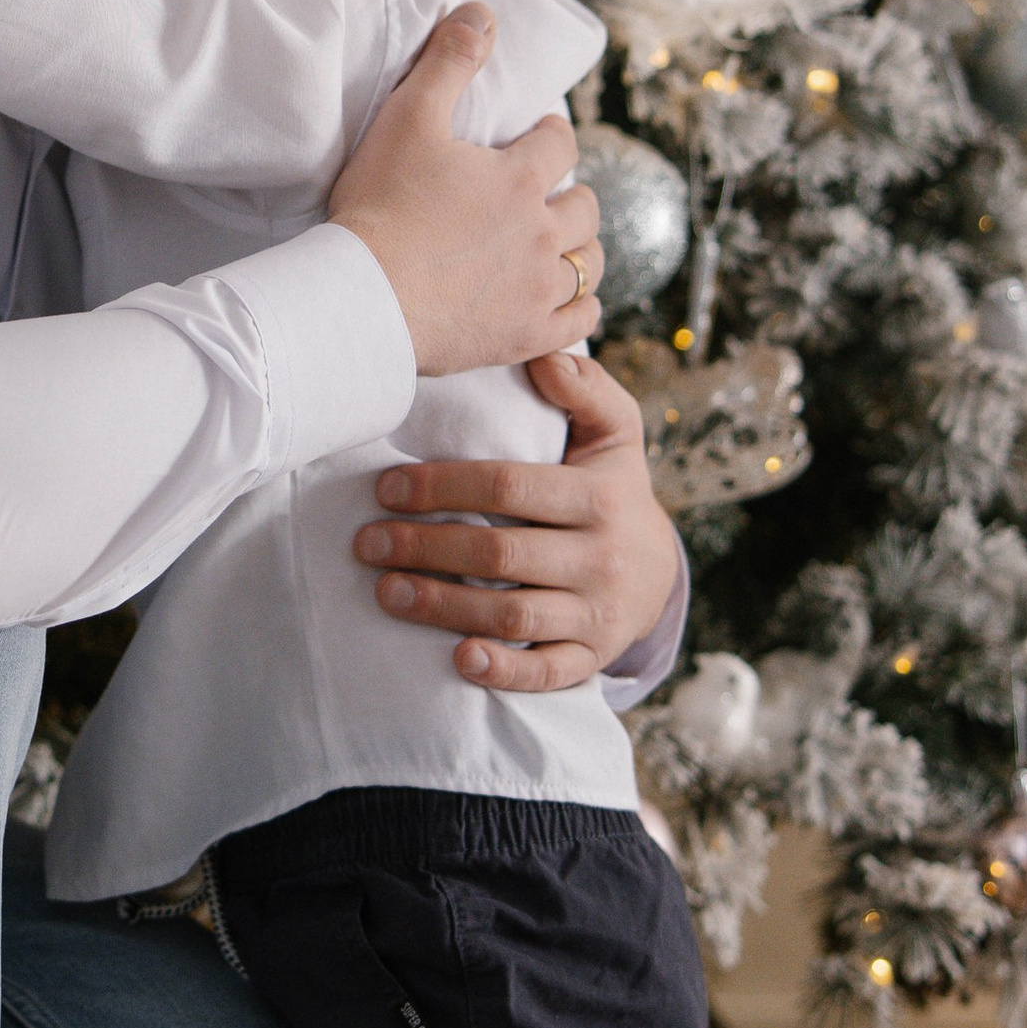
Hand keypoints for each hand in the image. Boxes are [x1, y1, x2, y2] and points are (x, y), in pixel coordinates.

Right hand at [328, 47, 602, 381]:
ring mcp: (538, 288)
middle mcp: (543, 232)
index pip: (560, 144)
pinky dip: (580, 307)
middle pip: (585, 206)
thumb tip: (482, 13)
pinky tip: (567, 300)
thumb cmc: (379, 206)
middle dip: (571, 193)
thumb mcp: (407, 118)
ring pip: (591, 263)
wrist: (363, 298)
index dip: (552, 135)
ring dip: (583, 248)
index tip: (541, 135)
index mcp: (520, 177)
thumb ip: (449, 61)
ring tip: (562, 244)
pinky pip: (580, 320)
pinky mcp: (527, 335)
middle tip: (548, 193)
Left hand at [354, 348, 681, 693]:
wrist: (660, 571)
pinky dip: (504, 671)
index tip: (385, 488)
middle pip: (501, 554)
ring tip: (385, 592)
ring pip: (513, 615)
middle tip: (366, 543)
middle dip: (425, 547)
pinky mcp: (592, 656)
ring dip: (443, 606)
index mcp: (599, 497)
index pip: (509, 487)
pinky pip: (547, 672)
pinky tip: (458, 659)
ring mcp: (598, 613)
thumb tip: (545, 355)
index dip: (442, 486)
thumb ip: (586, 389)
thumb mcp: (616, 433)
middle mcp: (602, 557)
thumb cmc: (615, 489)